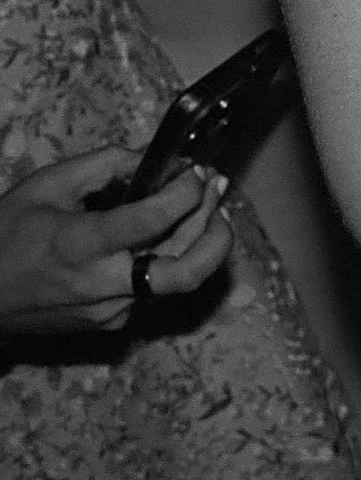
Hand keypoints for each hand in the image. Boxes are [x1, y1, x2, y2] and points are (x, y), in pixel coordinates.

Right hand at [1, 148, 233, 335]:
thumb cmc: (5, 235)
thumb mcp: (46, 186)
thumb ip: (103, 165)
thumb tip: (150, 156)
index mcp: (80, 246)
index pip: (152, 221)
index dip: (185, 193)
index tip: (196, 171)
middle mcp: (102, 284)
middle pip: (186, 272)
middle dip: (217, 234)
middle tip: (220, 193)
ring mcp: (110, 310)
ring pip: (175, 278)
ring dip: (201, 241)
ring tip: (210, 205)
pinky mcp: (112, 323)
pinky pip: (152, 288)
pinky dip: (170, 258)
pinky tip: (173, 233)